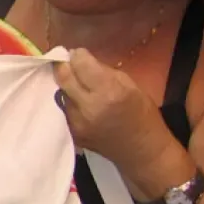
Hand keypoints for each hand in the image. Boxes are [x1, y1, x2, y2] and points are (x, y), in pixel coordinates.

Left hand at [53, 48, 166, 167]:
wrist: (140, 150)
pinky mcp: (71, 132)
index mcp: (108, 91)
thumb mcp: (131, 85)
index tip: (78, 53)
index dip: (78, 55)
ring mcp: (76, 121)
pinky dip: (68, 101)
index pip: (80, 65)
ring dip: (66, 85)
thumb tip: (82, 59)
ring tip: (77, 84)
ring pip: (61, 93)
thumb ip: (104, 71)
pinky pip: (63, 109)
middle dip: (64, 66)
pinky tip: (78, 101)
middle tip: (69, 62)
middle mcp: (88, 106)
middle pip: (63, 77)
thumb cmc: (142, 114)